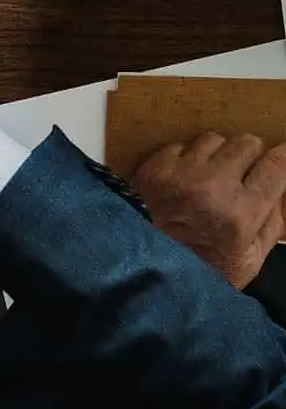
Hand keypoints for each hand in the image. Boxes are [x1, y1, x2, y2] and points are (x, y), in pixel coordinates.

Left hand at [133, 133, 285, 288]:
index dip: (284, 156)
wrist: (137, 267)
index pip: (276, 166)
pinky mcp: (153, 168)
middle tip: (242, 173)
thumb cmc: (198, 269)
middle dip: (249, 156)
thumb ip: (272, 222)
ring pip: (213, 139)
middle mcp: (212, 186)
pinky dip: (185, 159)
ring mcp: (180, 173)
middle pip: (246, 143)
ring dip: (216, 154)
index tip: (283, 154)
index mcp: (240, 213)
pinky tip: (181, 180)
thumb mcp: (248, 260)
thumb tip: (280, 187)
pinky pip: (181, 146)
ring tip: (209, 177)